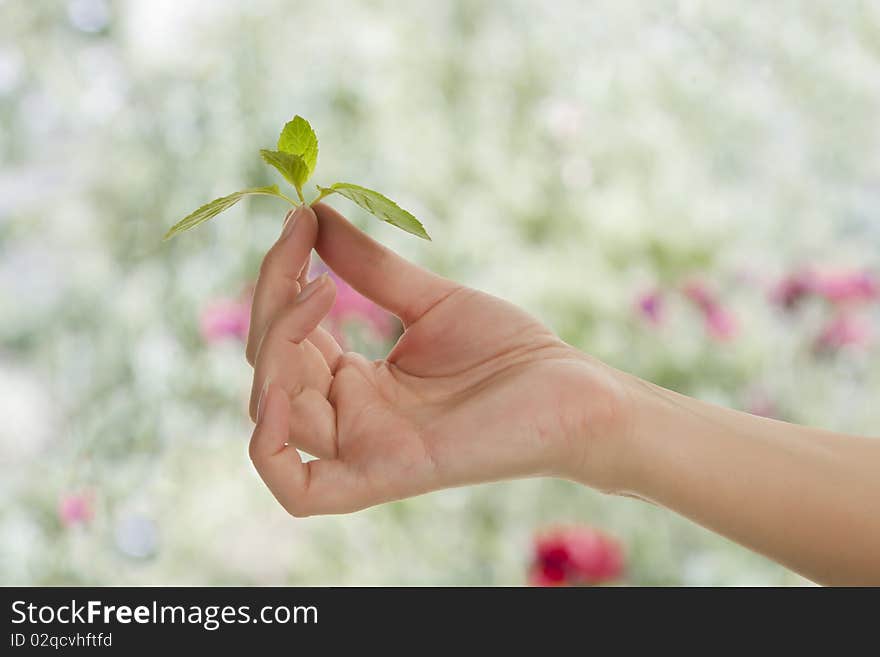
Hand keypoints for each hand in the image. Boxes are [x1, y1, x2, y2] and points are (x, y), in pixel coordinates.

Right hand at [246, 203, 628, 515]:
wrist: (572, 388)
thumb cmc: (509, 350)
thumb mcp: (430, 300)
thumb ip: (368, 267)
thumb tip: (314, 214)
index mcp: (355, 383)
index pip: (285, 338)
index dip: (281, 280)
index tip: (300, 218)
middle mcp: (350, 418)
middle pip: (270, 370)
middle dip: (274, 303)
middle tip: (304, 239)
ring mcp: (364, 450)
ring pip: (273, 416)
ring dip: (275, 349)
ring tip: (316, 292)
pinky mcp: (386, 476)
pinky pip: (300, 489)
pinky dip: (268, 448)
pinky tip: (277, 390)